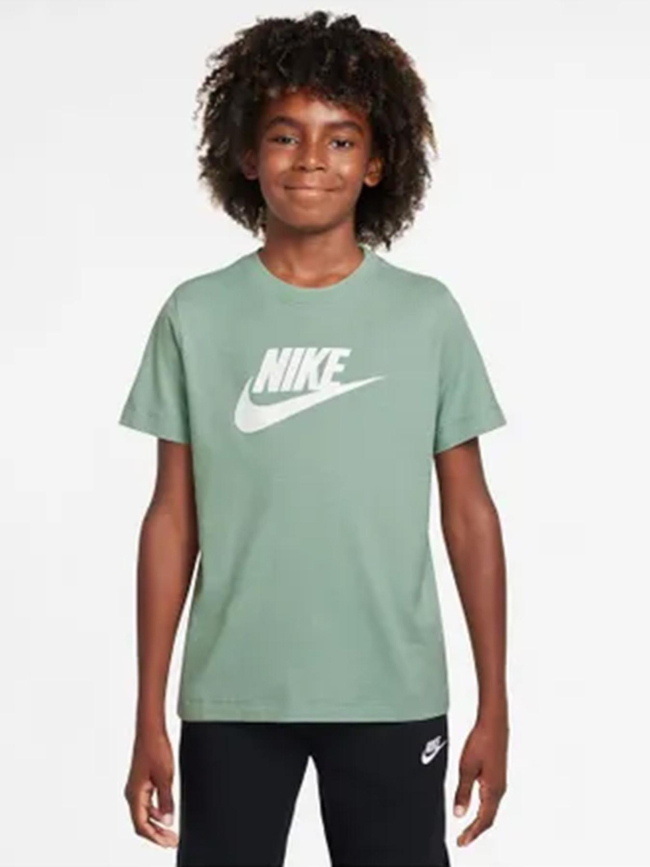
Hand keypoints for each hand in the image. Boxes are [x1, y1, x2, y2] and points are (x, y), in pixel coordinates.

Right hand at [124, 729, 178, 848]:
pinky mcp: (142, 783)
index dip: (154, 837)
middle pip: (142, 822)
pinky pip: (147, 803)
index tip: (167, 843)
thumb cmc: (155, 749)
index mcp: (134, 794)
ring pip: (145, 813)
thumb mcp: (165, 777)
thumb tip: (168, 821)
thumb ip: (166, 800)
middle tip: (172, 841)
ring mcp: (136, 788)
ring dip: (157, 823)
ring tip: (171, 831)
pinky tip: (166, 814)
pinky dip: (156, 812)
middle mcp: (132, 793)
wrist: (150, 731)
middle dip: (157, 834)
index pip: (141, 825)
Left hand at [453, 713, 507, 847]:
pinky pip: (492, 800)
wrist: (493, 723)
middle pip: (489, 818)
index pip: (483, 820)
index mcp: (493, 790)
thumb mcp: (466, 768)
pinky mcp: (498, 776)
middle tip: (463, 839)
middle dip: (476, 831)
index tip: (462, 842)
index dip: (472, 833)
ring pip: (491, 810)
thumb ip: (462, 792)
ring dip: (480, 821)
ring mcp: (500, 782)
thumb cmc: (481, 741)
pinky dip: (483, 810)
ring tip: (468, 829)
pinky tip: (476, 808)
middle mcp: (499, 789)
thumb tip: (459, 813)